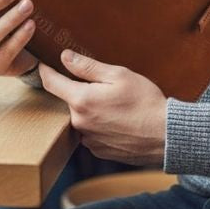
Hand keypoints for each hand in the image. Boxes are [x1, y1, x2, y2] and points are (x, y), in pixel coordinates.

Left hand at [39, 50, 166, 165]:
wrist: (166, 135)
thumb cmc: (144, 101)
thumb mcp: (118, 75)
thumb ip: (87, 66)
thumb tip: (65, 57)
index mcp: (82, 101)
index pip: (51, 83)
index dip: (45, 70)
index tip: (43, 63)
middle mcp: (80, 123)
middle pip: (68, 101)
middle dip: (79, 90)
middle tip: (101, 85)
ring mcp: (88, 140)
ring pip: (81, 117)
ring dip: (90, 109)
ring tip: (115, 104)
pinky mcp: (99, 151)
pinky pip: (91, 132)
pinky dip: (99, 124)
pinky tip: (118, 120)